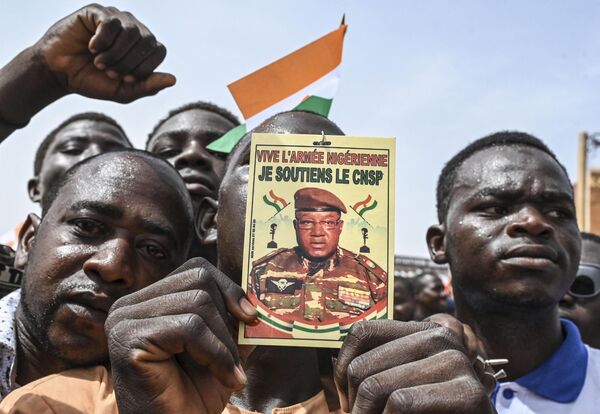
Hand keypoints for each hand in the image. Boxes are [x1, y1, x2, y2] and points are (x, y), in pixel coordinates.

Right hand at [33, 3, 174, 102]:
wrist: (60, 73)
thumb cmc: (92, 81)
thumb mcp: (124, 91)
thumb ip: (148, 86)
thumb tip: (173, 79)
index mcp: (142, 47)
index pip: (159, 51)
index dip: (144, 67)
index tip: (125, 79)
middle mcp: (132, 29)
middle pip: (147, 41)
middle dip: (129, 63)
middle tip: (110, 72)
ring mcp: (115, 18)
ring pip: (131, 31)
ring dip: (116, 54)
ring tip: (100, 63)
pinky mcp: (96, 12)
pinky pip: (111, 23)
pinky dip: (103, 41)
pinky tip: (91, 48)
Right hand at [105, 258, 257, 413]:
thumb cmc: (195, 393)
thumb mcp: (222, 346)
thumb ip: (234, 317)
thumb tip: (260, 293)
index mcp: (150, 300)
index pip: (196, 270)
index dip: (228, 288)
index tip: (251, 316)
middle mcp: (131, 304)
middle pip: (197, 280)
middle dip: (227, 318)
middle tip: (238, 355)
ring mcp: (125, 318)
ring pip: (197, 304)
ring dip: (224, 343)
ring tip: (232, 374)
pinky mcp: (128, 338)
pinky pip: (189, 329)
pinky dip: (217, 354)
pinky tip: (227, 378)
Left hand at [334, 319, 495, 413]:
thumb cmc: (432, 410)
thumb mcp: (402, 381)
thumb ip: (379, 369)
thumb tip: (338, 374)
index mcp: (421, 330)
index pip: (363, 332)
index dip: (342, 368)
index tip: (346, 399)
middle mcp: (439, 337)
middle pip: (362, 366)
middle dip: (354, 404)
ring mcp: (456, 361)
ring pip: (376, 386)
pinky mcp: (468, 392)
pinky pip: (401, 402)